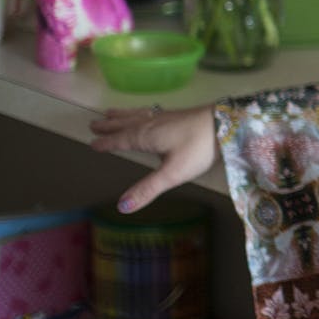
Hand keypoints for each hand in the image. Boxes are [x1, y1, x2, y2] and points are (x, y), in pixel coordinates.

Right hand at [89, 104, 218, 212]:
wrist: (227, 124)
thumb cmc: (198, 148)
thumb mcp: (172, 173)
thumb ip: (148, 189)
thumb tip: (121, 207)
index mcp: (146, 136)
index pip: (121, 140)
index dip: (107, 142)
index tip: (92, 143)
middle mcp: (152, 123)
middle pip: (126, 123)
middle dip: (110, 125)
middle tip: (93, 123)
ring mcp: (167, 116)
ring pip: (139, 114)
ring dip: (123, 114)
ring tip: (111, 112)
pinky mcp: (180, 114)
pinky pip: (152, 111)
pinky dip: (142, 111)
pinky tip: (148, 112)